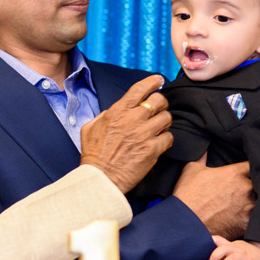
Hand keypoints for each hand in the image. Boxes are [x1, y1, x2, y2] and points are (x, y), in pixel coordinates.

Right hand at [79, 75, 173, 192]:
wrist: (100, 178)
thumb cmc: (94, 155)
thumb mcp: (90, 128)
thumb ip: (105, 115)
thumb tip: (114, 110)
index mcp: (118, 112)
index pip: (140, 89)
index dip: (153, 81)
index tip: (159, 80)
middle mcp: (133, 120)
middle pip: (159, 101)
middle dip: (161, 103)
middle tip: (159, 109)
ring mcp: (144, 134)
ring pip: (167, 118)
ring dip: (164, 122)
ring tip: (158, 128)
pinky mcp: (152, 150)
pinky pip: (169, 138)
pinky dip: (166, 139)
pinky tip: (159, 143)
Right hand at [174, 156, 253, 238]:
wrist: (185, 224)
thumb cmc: (187, 196)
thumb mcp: (191, 170)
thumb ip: (202, 157)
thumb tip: (204, 148)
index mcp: (235, 173)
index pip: (254, 165)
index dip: (253, 168)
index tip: (250, 172)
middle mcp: (245, 188)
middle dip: (258, 186)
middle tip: (250, 191)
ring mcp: (248, 206)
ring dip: (258, 203)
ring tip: (252, 206)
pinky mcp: (247, 223)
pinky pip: (258, 219)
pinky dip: (255, 219)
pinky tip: (249, 220)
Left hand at [208, 237, 259, 259]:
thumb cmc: (244, 253)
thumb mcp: (233, 248)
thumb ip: (221, 250)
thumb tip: (205, 255)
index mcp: (230, 246)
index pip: (219, 240)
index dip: (211, 241)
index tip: (202, 247)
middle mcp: (237, 249)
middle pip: (224, 248)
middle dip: (215, 256)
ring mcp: (245, 256)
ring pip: (233, 259)